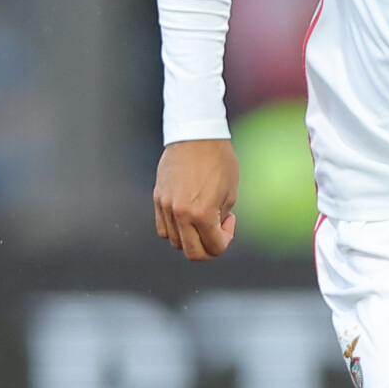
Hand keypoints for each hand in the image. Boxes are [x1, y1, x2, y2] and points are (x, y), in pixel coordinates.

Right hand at [153, 139, 240, 260]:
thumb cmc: (219, 160)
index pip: (213, 248)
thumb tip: (213, 231)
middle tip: (217, 232)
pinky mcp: (158, 197)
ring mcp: (166, 206)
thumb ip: (220, 218)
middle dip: (209, 248)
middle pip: (192, 253)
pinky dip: (175, 229)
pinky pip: (163, 227)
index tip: (229, 222)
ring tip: (202, 218)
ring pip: (175, 242)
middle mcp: (180, 214)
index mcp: (202, 213)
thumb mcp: (230, 193)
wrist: (196, 134)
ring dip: (191, 237)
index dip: (226, 240)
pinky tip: (188, 214)